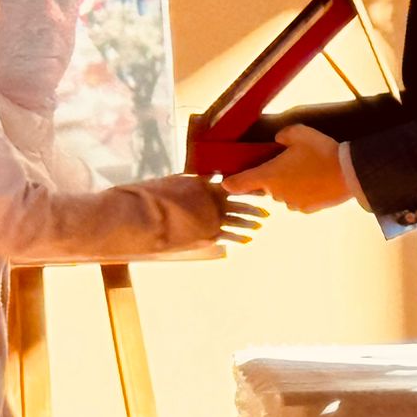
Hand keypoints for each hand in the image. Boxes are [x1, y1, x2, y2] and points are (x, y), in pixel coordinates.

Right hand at [155, 175, 269, 247]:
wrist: (150, 218)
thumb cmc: (158, 196)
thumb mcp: (176, 182)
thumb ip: (192, 181)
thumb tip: (198, 177)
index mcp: (207, 185)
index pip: (233, 184)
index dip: (247, 186)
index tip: (258, 187)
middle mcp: (215, 201)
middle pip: (241, 203)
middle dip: (254, 206)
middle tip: (266, 208)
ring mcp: (213, 219)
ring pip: (239, 220)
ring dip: (251, 222)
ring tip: (260, 224)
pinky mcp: (209, 235)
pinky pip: (230, 236)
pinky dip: (240, 237)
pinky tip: (248, 240)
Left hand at [221, 125, 352, 212]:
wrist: (348, 173)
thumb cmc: (321, 151)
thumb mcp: (300, 132)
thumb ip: (284, 135)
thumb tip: (279, 139)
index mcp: (270, 175)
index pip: (241, 182)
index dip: (231, 183)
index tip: (225, 184)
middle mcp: (277, 193)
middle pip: (267, 186)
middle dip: (273, 176)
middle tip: (289, 163)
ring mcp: (292, 203)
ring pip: (284, 194)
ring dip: (289, 185)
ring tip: (307, 171)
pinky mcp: (307, 209)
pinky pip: (299, 200)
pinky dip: (303, 192)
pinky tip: (316, 182)